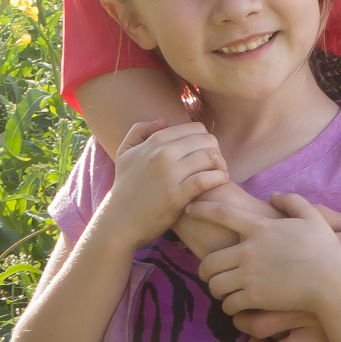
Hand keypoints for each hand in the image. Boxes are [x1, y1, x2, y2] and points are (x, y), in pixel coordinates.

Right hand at [92, 120, 229, 246]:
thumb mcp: (124, 153)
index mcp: (155, 141)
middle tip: (217, 163)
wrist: (120, 220)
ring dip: (220, 164)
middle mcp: (163, 154)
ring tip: (221, 172)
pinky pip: (206, 179)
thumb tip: (163, 121)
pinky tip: (221, 181)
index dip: (206, 139)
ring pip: (210, 157)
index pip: (195, 128)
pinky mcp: (176, 195)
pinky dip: (218, 178)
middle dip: (216, 150)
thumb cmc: (125, 186)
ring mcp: (170, 174)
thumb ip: (139, 130)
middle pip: (207, 141)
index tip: (207, 152)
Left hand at [190, 193, 340, 317]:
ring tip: (225, 292)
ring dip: (217, 289)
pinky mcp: (255, 296)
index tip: (188, 209)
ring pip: (215, 285)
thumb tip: (274, 195)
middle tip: (210, 274)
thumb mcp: (312, 216)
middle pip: (209, 261)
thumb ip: (292, 201)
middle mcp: (249, 250)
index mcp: (260, 228)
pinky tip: (238, 306)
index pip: (221, 214)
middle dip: (204, 270)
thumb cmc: (325, 248)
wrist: (332, 280)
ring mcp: (250, 274)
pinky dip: (230, 307)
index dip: (201, 210)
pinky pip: (229, 304)